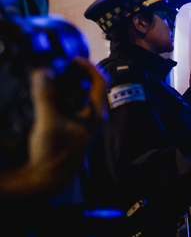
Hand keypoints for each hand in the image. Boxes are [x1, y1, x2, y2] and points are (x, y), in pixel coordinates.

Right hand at [0, 58, 107, 196]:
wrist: (48, 178)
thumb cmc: (54, 155)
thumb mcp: (49, 121)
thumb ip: (46, 95)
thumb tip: (43, 71)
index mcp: (96, 114)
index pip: (101, 81)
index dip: (89, 66)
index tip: (73, 58)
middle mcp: (93, 117)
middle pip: (90, 86)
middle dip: (75, 74)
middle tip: (59, 66)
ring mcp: (84, 123)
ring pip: (79, 96)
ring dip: (67, 85)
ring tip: (52, 78)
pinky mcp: (73, 128)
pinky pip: (70, 106)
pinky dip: (61, 97)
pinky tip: (47, 95)